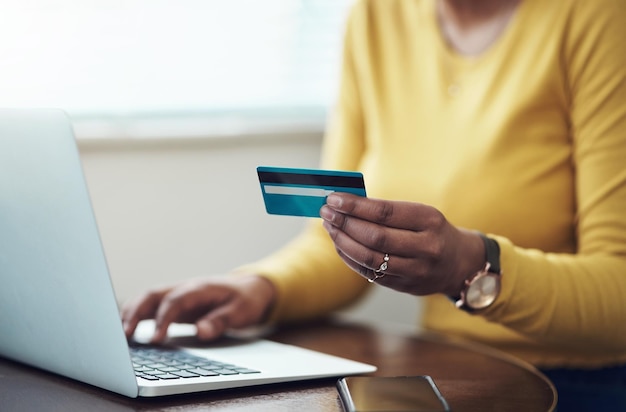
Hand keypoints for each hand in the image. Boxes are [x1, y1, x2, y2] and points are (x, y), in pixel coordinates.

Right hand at [121, 275, 275, 342]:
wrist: (250, 288)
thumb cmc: (245, 299)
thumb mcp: (241, 311)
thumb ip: (221, 321)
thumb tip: (201, 332)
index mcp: (199, 288)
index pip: (175, 301)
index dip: (163, 319)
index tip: (155, 339)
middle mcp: (184, 288)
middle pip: (153, 295)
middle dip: (136, 313)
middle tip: (124, 336)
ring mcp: (177, 294)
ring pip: (147, 299)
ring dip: (131, 313)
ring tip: (118, 335)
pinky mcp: (174, 304)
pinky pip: (150, 307)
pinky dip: (135, 315)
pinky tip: (125, 332)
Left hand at [320, 193, 484, 296]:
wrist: (459, 263)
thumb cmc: (432, 230)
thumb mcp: (420, 213)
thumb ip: (388, 210)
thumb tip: (345, 203)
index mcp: (430, 220)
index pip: (385, 212)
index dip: (355, 206)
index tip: (334, 198)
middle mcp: (426, 247)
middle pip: (375, 237)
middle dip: (345, 223)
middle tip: (327, 212)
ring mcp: (416, 270)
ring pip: (370, 258)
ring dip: (343, 241)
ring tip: (330, 227)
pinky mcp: (405, 286)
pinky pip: (370, 272)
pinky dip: (350, 258)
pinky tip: (340, 244)